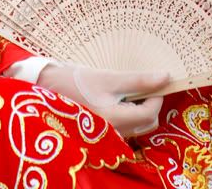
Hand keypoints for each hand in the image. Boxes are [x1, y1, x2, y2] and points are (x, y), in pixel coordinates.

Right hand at [37, 64, 169, 137]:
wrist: (45, 90)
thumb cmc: (76, 82)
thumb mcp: (108, 78)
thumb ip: (138, 80)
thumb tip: (165, 77)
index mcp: (116, 121)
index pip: (150, 113)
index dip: (158, 94)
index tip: (157, 78)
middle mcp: (114, 133)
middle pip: (146, 122)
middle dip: (150, 102)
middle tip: (144, 82)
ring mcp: (107, 134)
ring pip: (137, 124)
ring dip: (140, 106)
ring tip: (129, 87)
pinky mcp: (101, 131)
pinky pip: (125, 124)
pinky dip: (128, 111)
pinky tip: (119, 95)